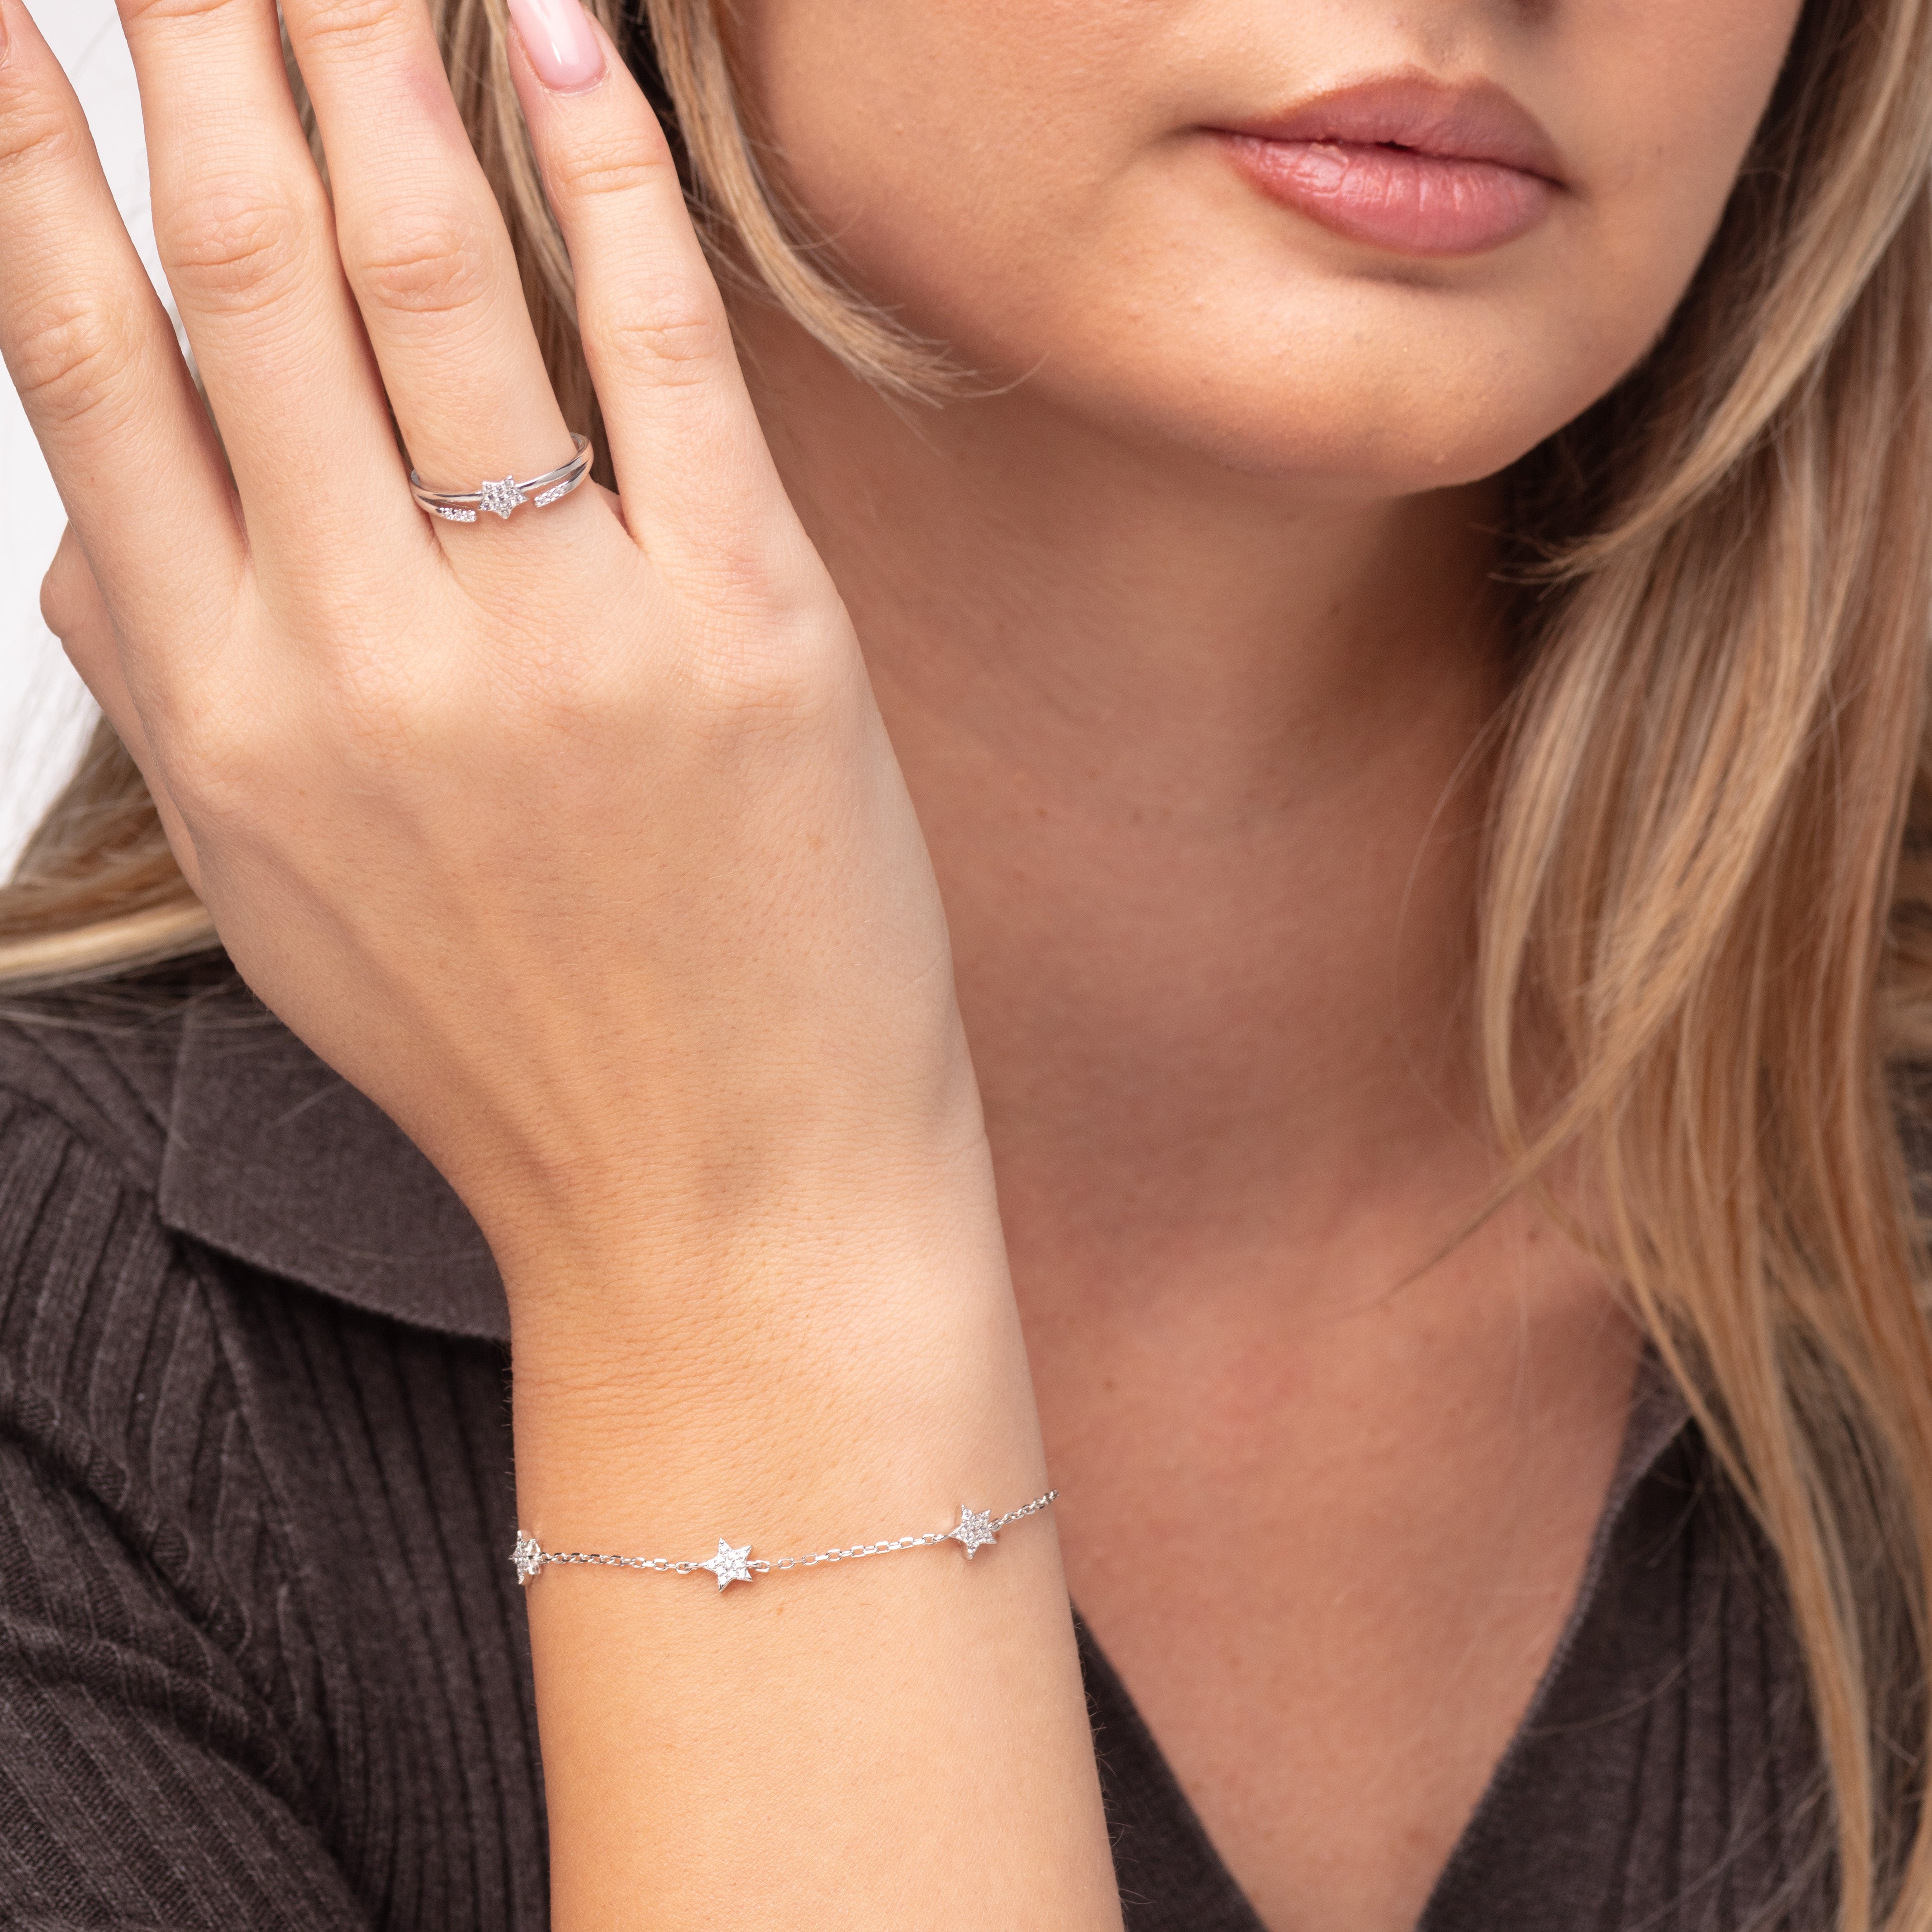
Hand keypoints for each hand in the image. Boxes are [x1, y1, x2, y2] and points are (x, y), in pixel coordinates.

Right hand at [7, 0, 981, 1306]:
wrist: (716, 1198)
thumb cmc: (513, 1051)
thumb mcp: (294, 900)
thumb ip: (175, 698)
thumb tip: (85, 510)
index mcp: (227, 721)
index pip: (86, 368)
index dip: (31, 163)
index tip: (19, 30)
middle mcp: (361, 662)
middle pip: (241, 275)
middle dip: (194, 45)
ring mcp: (557, 642)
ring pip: (430, 276)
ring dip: (371, 55)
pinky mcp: (746, 635)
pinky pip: (658, 355)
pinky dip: (603, 175)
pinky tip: (550, 31)